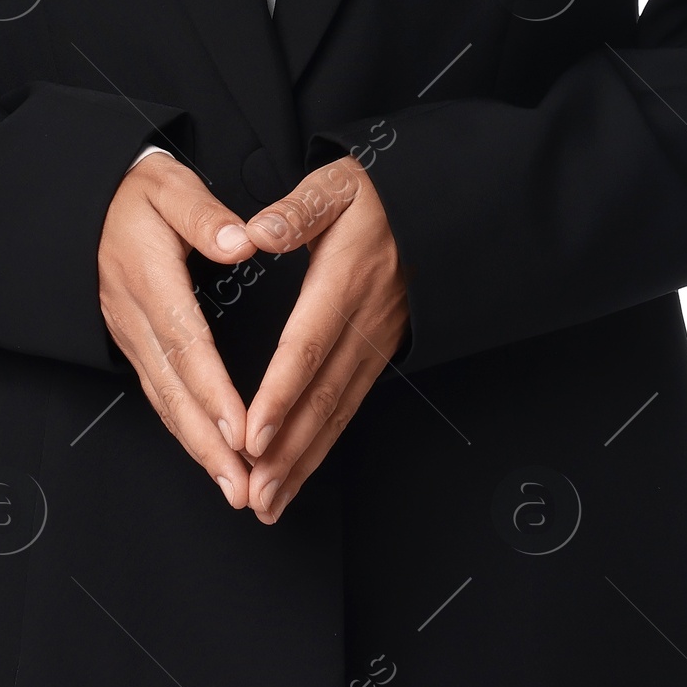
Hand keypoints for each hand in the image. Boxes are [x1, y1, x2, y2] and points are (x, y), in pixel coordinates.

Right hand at [96, 152, 259, 506]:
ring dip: (197, 446)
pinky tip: (207, 455)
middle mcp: (134, 316)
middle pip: (173, 388)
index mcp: (148, 277)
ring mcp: (129, 334)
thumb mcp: (169, 185)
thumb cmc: (137, 193)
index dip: (213, 389)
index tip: (241, 428)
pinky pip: (157, 393)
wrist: (89, 202)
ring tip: (232, 485)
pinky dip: (183, 429)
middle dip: (207, 442)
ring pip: (163, 400)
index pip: (185, 342)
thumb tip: (241, 241)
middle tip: (241, 484)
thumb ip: (204, 215)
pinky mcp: (132, 343)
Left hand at [237, 155, 408, 525]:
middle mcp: (363, 322)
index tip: (252, 432)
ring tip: (269, 502)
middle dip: (286, 450)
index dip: (279, 392)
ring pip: (336, 412)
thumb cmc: (376, 195)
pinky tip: (297, 474)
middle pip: (321, 396)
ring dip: (302, 461)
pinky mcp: (379, 355)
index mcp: (344, 280)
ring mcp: (375, 344)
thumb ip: (297, 209)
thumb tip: (257, 231)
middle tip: (253, 492)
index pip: (307, 344)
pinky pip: (348, 407)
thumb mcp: (337, 184)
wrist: (434, 208)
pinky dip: (322, 446)